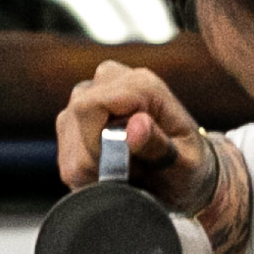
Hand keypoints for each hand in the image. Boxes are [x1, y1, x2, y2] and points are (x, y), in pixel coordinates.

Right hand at [52, 64, 212, 211]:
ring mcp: (90, 94)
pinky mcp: (76, 114)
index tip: (121, 167)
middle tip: (126, 173)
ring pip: (66, 134)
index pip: (90, 106)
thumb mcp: (184, 166)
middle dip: (93, 157)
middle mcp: (111, 79)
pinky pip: (64, 146)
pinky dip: (83, 168)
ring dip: (88, 165)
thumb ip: (160, 146)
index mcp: (142, 84)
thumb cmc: (189, 168)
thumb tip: (136, 125)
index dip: (95, 143)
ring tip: (121, 171)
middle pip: (74, 117)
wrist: (184, 173)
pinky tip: (108, 171)